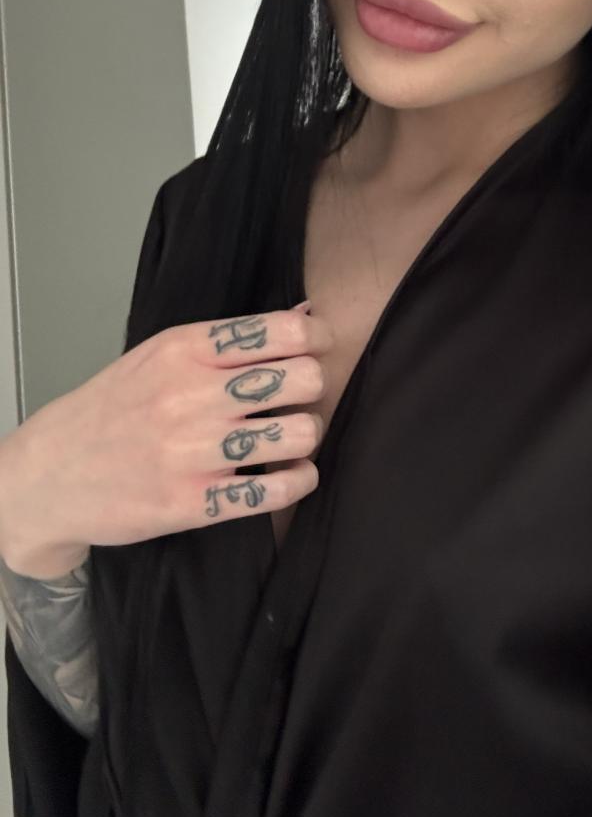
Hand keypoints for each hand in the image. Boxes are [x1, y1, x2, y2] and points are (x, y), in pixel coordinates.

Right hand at [0, 302, 331, 578]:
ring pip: (300, 433)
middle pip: (303, 379)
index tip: (315, 352)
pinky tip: (290, 474)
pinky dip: (299, 480)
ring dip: (306, 436)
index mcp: (186, 349)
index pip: (283, 332)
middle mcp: (192, 394)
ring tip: (290, 438)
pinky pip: (277, 489)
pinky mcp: (194, 502)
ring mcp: (193, 450)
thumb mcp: (160, 355)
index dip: (316, 341)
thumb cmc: (113, 408)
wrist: (49, 475)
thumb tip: (305, 315)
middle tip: (299, 399)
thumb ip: (230, 339)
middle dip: (313, 388)